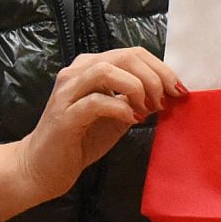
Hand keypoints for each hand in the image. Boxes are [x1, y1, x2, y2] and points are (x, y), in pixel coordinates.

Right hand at [14, 46, 184, 198]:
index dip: (161, 69)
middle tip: (165, 100)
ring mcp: (67, 92)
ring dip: (137, 87)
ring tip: (148, 108)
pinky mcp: (64, 116)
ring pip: (107, 70)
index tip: (178, 90)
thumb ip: (137, 99)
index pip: (133, 54)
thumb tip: (167, 92)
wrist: (42, 167)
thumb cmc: (81, 139)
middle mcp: (76, 73)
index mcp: (91, 67)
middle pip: (125, 57)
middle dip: (154, 77)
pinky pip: (96, 101)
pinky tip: (132, 119)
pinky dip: (120, 108)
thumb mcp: (118, 114)